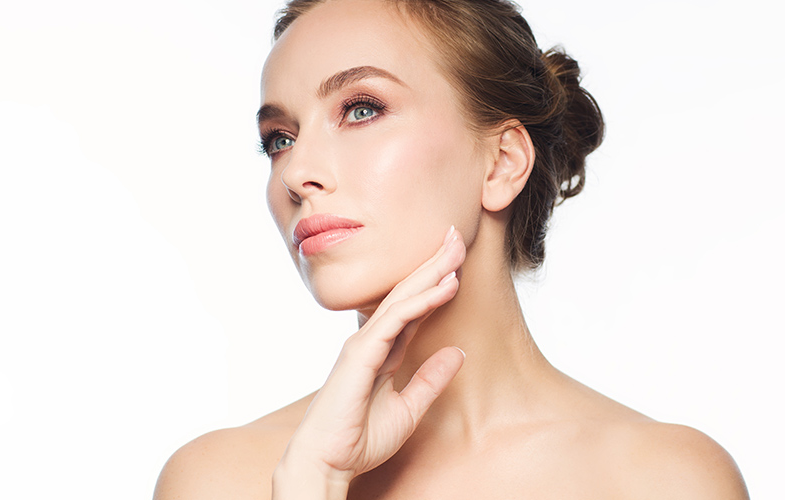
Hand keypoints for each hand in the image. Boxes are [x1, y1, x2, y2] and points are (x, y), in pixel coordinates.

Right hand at [276, 226, 465, 490]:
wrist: (326, 464)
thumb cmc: (357, 440)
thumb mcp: (408, 409)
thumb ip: (430, 380)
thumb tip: (457, 352)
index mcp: (382, 351)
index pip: (413, 307)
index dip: (435, 281)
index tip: (456, 258)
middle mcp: (371, 340)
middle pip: (408, 293)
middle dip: (434, 262)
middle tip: (458, 233)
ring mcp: (363, 344)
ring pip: (402, 298)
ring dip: (431, 272)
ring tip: (456, 248)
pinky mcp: (360, 355)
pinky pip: (396, 321)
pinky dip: (422, 301)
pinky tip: (444, 285)